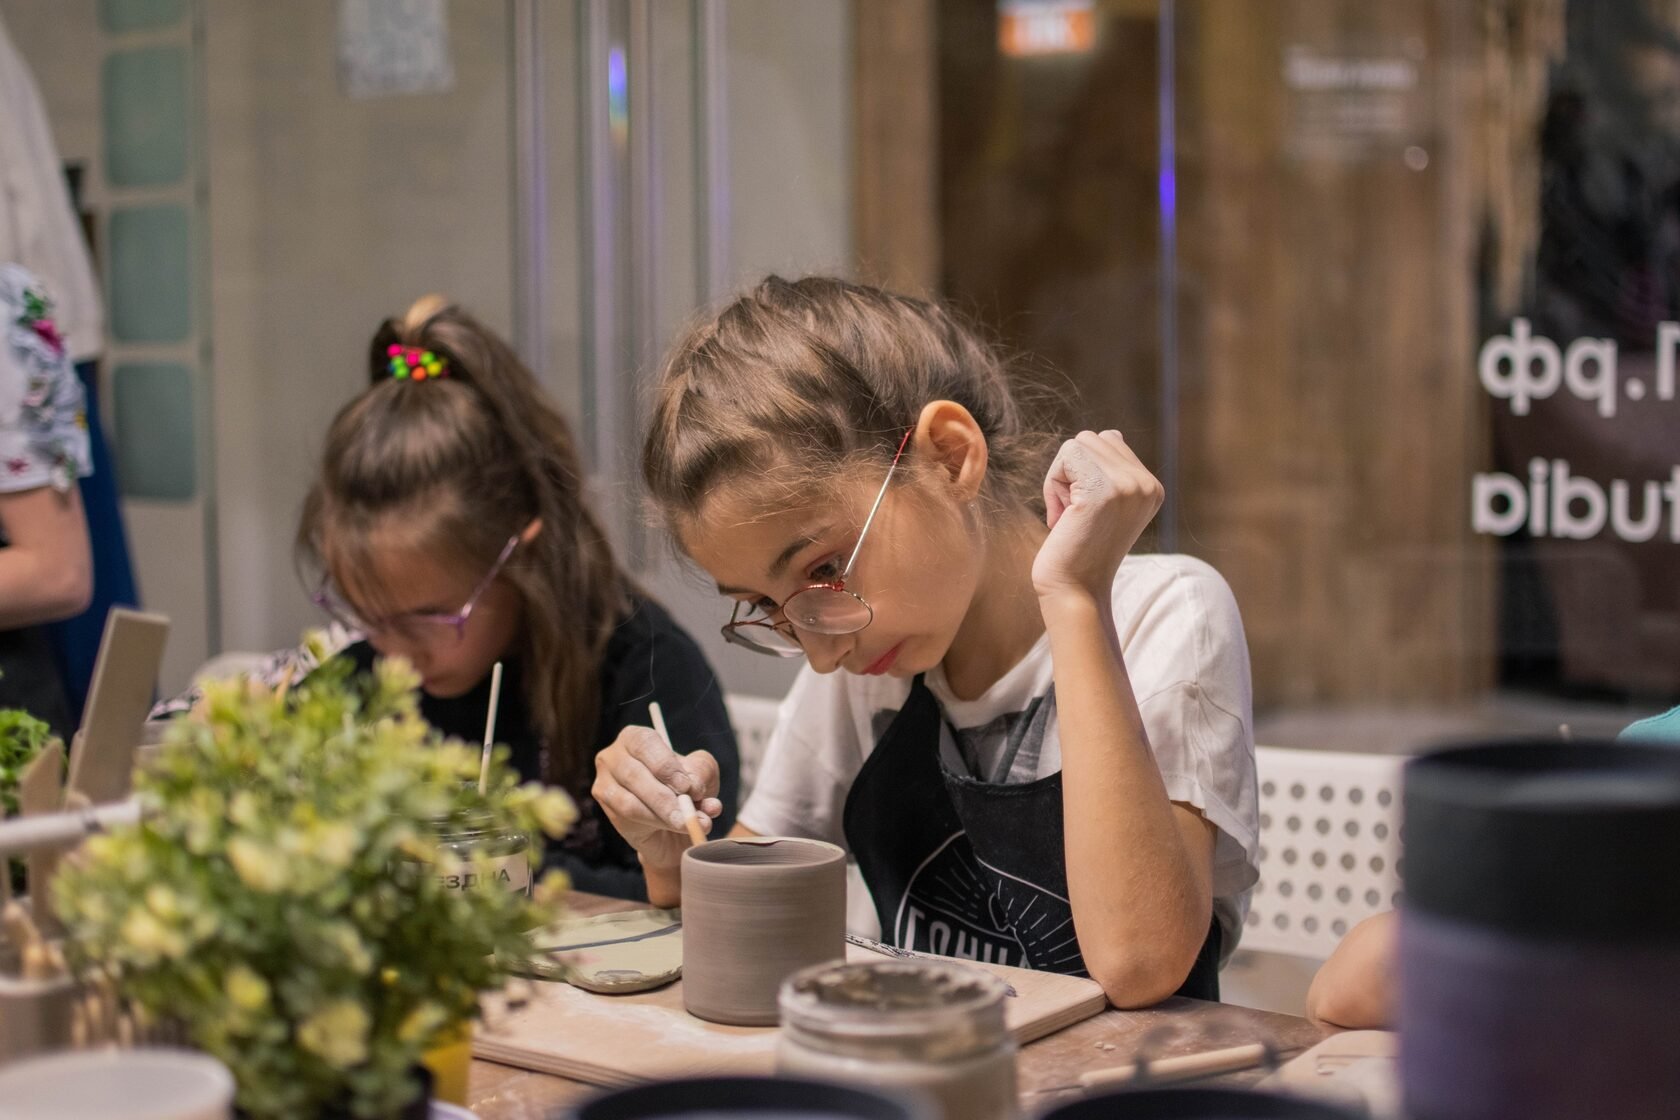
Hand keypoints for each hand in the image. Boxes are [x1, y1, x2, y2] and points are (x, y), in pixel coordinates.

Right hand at [591, 727, 723, 872]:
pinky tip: (672, 826)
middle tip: (691, 814)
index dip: (666, 765)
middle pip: (634, 774)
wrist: (672, 821)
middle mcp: (613, 757)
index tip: (686, 786)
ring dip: (663, 815)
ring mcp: (605, 784)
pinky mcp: (606, 810)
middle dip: (666, 798)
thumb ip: (701, 773)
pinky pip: (628, 820)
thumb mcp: (701, 773)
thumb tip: (695, 787)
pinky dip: (655, 824)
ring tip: (688, 824)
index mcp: (635, 737)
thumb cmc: (683, 787)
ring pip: (629, 802)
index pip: (644, 743)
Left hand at [1032, 430, 1163, 603]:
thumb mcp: (1105, 506)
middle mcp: (1146, 484)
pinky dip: (1052, 485)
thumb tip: (1112, 434)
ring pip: (1078, 443)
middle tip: (1073, 514)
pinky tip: (1061, 518)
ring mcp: (1128, 486)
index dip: (1083, 470)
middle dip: (1071, 471)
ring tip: (1069, 515)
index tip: (1083, 510)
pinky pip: (1066, 457)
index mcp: (1152, 487)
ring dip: (1060, 478)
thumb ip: (1111, 470)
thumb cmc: (1079, 550)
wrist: (1074, 590)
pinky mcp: (1102, 490)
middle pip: (1092, 438)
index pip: (1110, 440)